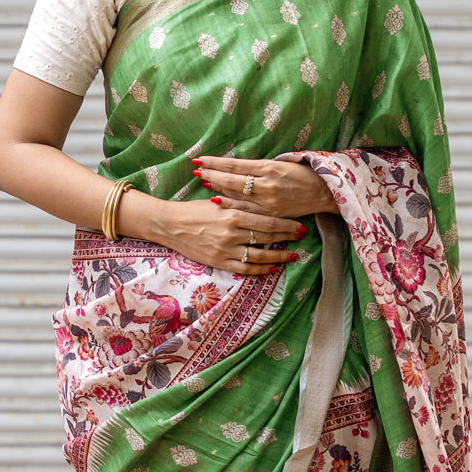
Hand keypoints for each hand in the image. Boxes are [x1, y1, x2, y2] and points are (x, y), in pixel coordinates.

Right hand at [165, 194, 307, 277]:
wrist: (170, 224)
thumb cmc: (194, 210)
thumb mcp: (219, 202)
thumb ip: (240, 204)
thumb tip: (262, 203)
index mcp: (232, 214)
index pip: (266, 220)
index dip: (286, 224)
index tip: (299, 225)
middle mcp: (231, 233)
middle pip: (267, 236)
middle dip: (287, 237)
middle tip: (302, 237)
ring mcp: (226, 249)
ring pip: (259, 255)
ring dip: (278, 256)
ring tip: (292, 256)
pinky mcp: (219, 262)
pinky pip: (245, 269)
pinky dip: (261, 269)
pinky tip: (272, 268)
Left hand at [191, 153, 337, 217]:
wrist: (324, 192)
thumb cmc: (302, 174)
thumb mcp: (281, 163)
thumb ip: (259, 167)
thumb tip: (235, 167)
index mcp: (268, 167)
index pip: (235, 165)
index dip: (216, 162)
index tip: (200, 159)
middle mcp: (266, 183)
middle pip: (232, 179)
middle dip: (211, 174)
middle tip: (194, 169)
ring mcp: (268, 200)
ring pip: (236, 194)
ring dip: (217, 188)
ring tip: (201, 181)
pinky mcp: (271, 213)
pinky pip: (247, 209)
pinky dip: (230, 204)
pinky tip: (217, 200)